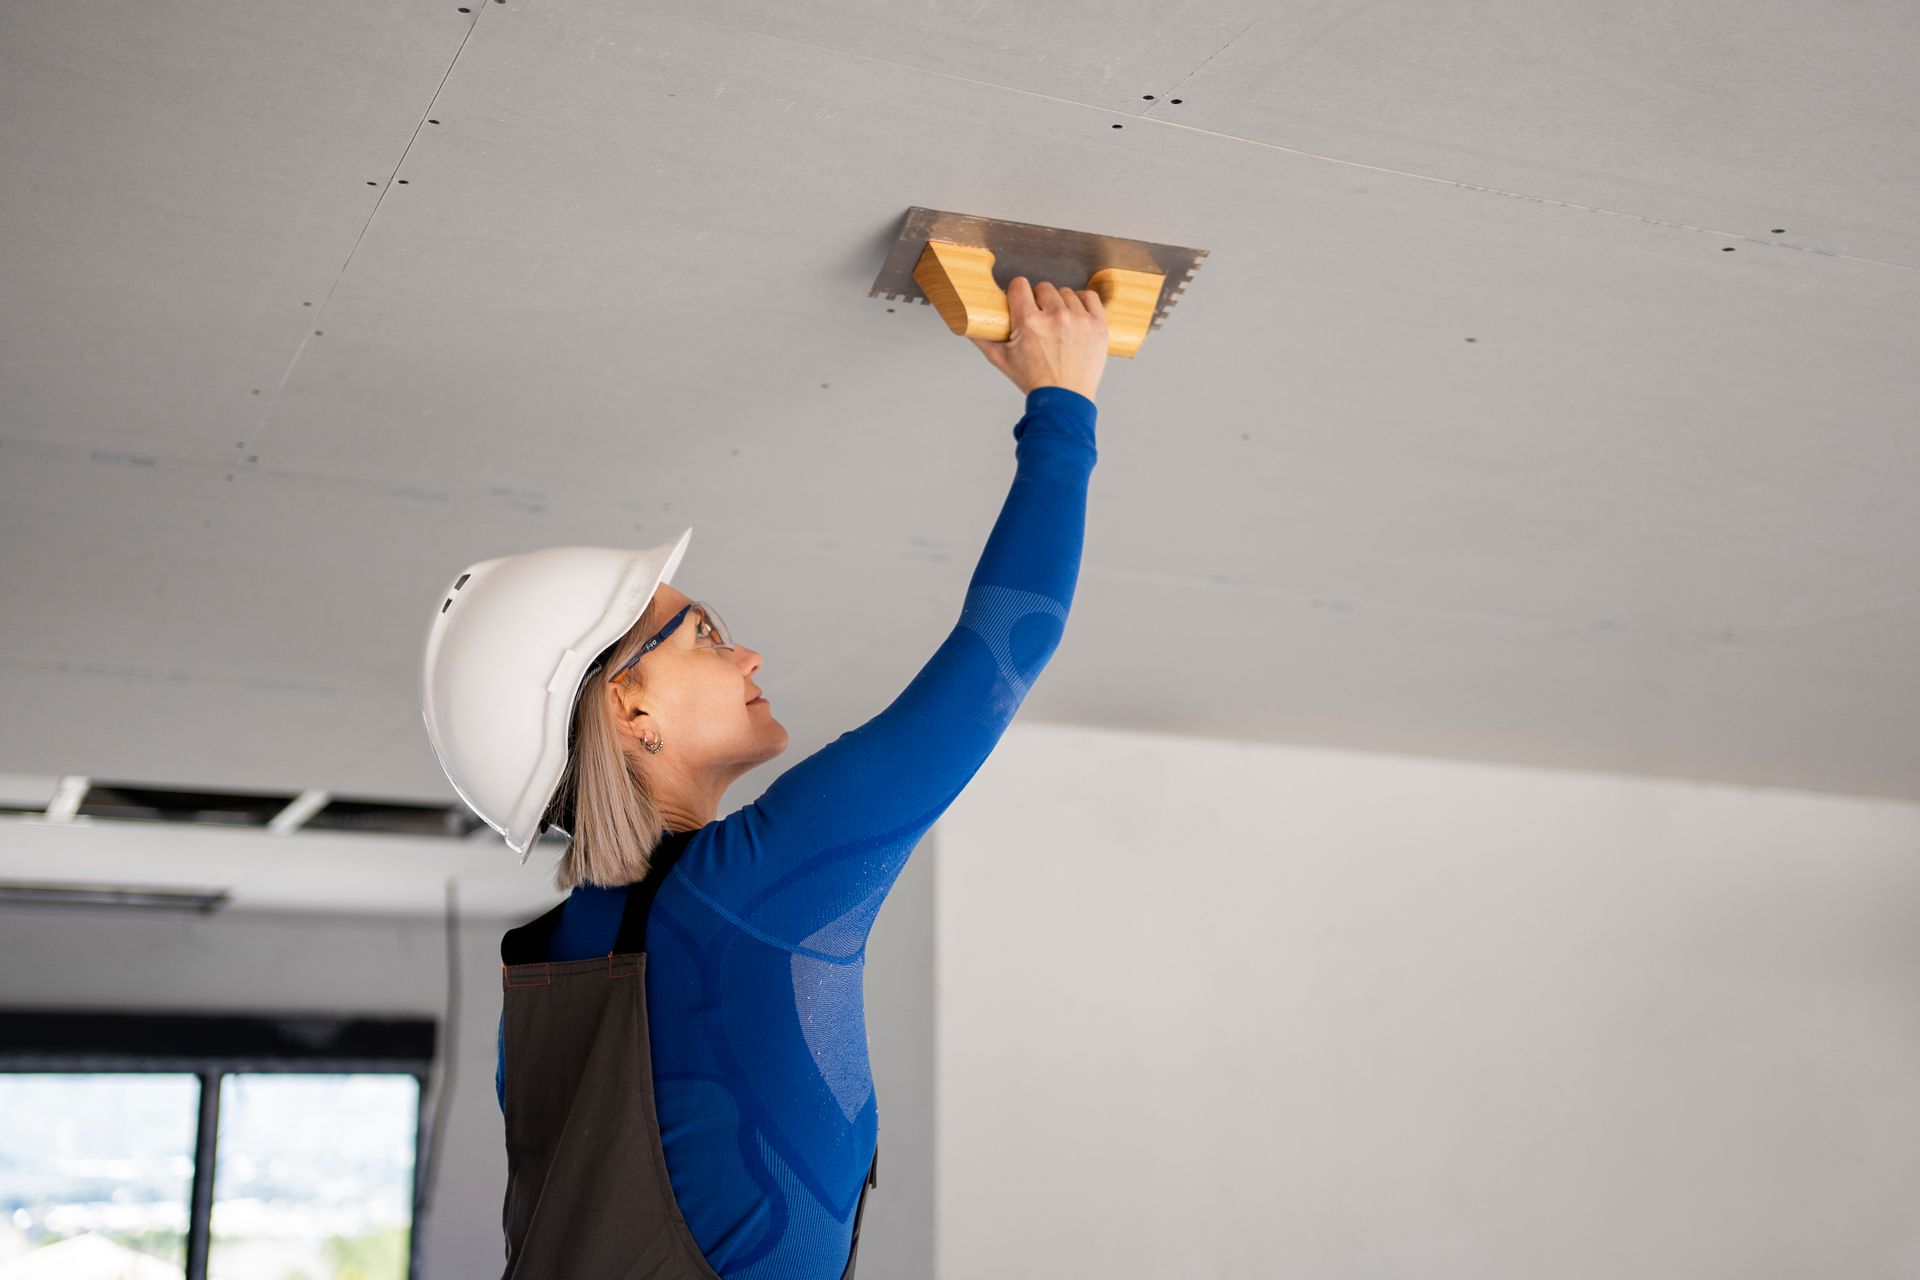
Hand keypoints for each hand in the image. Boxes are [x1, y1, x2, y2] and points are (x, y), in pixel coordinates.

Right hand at [968, 276, 1108, 401]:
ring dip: (1061, 304)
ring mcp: (1079, 320)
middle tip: (1040, 319)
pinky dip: (1082, 303)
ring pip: (1066, 292)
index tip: (1020, 301)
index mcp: (1029, 322)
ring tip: (1058, 324)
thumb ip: (982, 338)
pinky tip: (1076, 315)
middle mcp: (1055, 317)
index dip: (1017, 292)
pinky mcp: (1097, 325)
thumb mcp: (1001, 360)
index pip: (1020, 285)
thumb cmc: (1034, 381)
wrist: (1064, 400)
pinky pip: (1089, 297)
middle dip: (1039, 301)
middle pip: (1044, 287)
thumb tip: (966, 323)